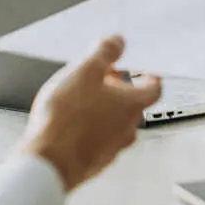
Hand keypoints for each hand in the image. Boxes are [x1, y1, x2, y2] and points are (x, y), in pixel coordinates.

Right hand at [20, 37, 161, 191]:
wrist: (49, 161)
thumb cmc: (67, 118)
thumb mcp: (85, 71)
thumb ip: (104, 52)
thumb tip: (118, 41)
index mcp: (131, 105)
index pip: (154, 89)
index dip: (149, 77)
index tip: (144, 73)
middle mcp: (127, 129)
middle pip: (133, 106)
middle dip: (119, 90)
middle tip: (101, 80)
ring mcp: (111, 149)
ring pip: (116, 124)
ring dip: (105, 110)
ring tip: (82, 100)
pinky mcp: (94, 162)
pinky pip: (99, 141)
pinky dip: (91, 129)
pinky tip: (70, 124)